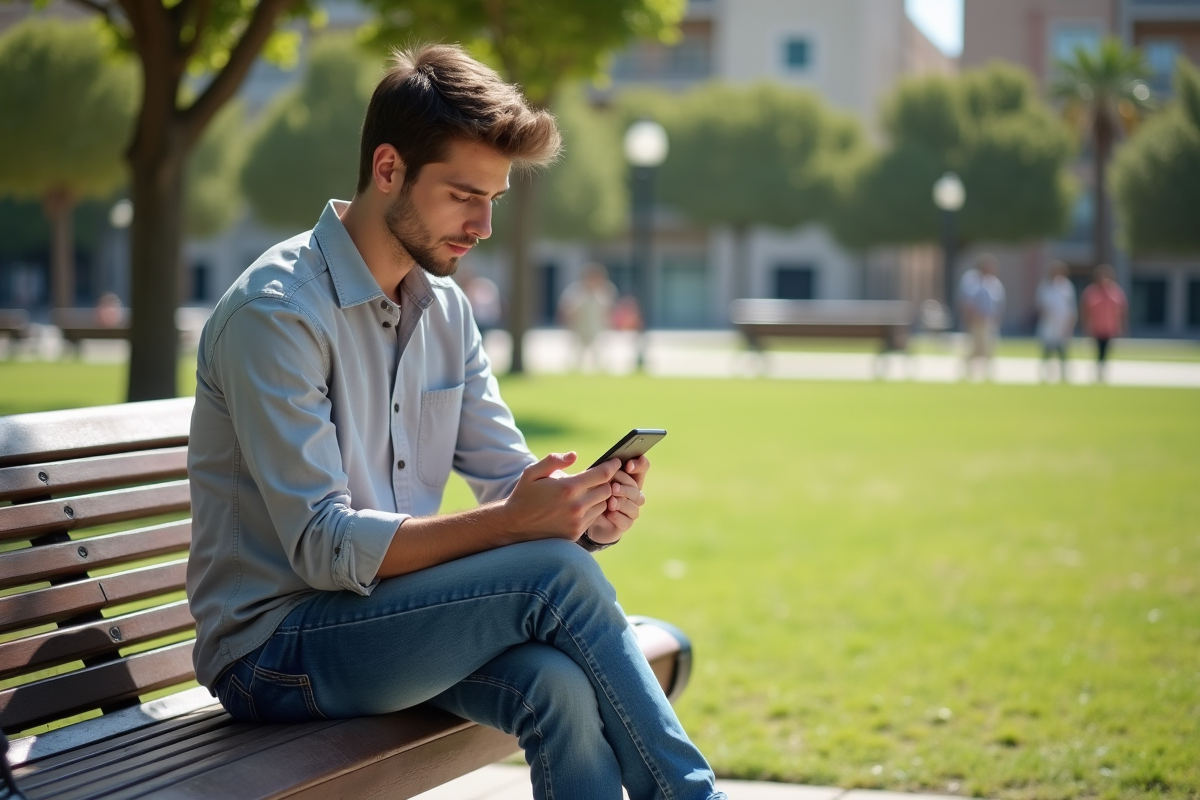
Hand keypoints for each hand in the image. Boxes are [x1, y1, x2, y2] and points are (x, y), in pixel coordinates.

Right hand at [501, 452, 617, 541]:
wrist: (514, 525)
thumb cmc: (524, 495)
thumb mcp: (533, 472)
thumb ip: (553, 460)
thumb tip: (574, 455)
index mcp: (567, 488)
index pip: (602, 474)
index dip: (612, 466)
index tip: (617, 462)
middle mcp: (576, 506)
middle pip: (607, 490)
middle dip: (606, 482)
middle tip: (603, 477)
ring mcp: (577, 522)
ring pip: (603, 505)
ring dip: (600, 497)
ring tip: (592, 491)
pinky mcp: (576, 533)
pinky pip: (594, 518)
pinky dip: (592, 510)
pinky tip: (583, 505)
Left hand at [585, 456, 649, 544]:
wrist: (585, 518)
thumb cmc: (590, 493)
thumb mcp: (594, 479)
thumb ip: (601, 471)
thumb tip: (605, 465)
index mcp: (628, 477)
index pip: (643, 466)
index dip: (639, 464)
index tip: (628, 465)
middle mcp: (633, 492)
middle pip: (637, 487)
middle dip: (625, 486)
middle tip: (613, 487)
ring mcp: (631, 509)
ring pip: (634, 504)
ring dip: (622, 502)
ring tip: (610, 502)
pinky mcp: (626, 523)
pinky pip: (627, 521)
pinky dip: (618, 517)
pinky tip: (610, 515)